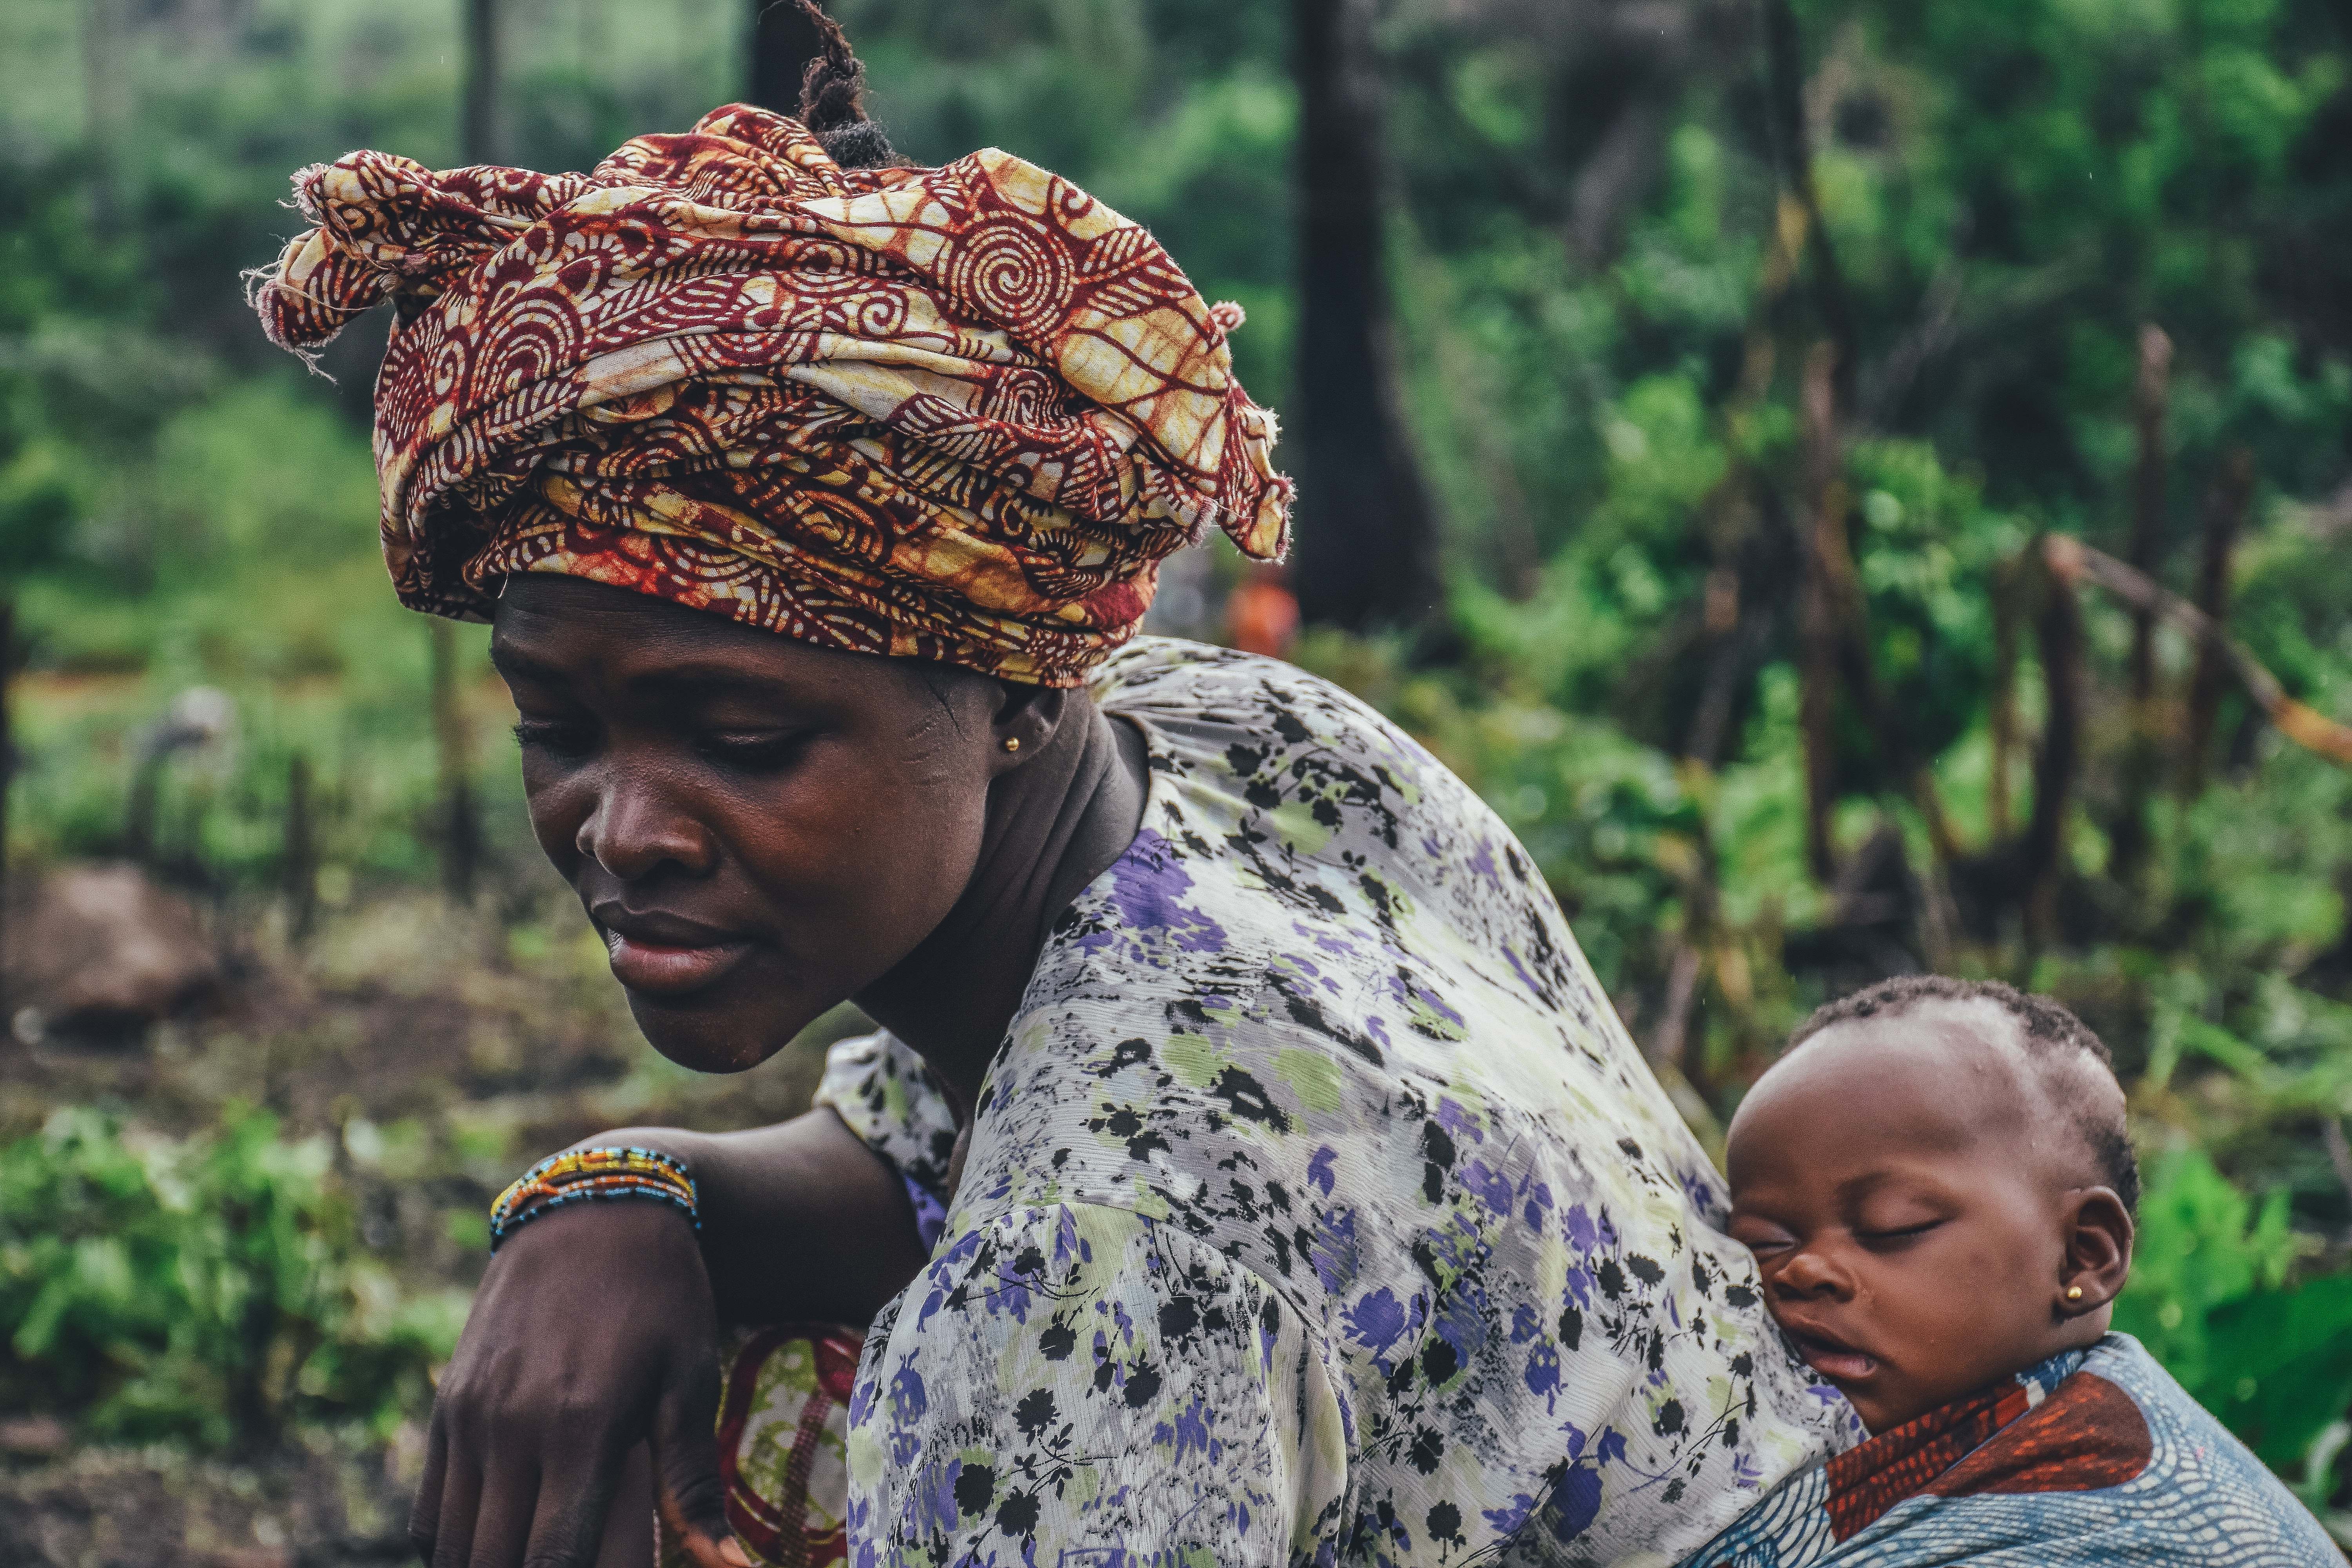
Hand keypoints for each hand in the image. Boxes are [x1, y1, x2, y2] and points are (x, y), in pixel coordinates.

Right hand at [409, 1200, 744, 1567]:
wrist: (594, 1212)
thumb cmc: (661, 1300)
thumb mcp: (690, 1381)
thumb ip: (693, 1482)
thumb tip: (729, 1564)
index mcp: (582, 1430)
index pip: (554, 1559)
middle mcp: (513, 1429)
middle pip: (496, 1561)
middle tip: (573, 1556)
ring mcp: (470, 1417)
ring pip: (453, 1547)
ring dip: (490, 1564)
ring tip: (539, 1553)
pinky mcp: (447, 1405)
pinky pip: (427, 1511)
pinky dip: (453, 1544)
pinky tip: (499, 1538)